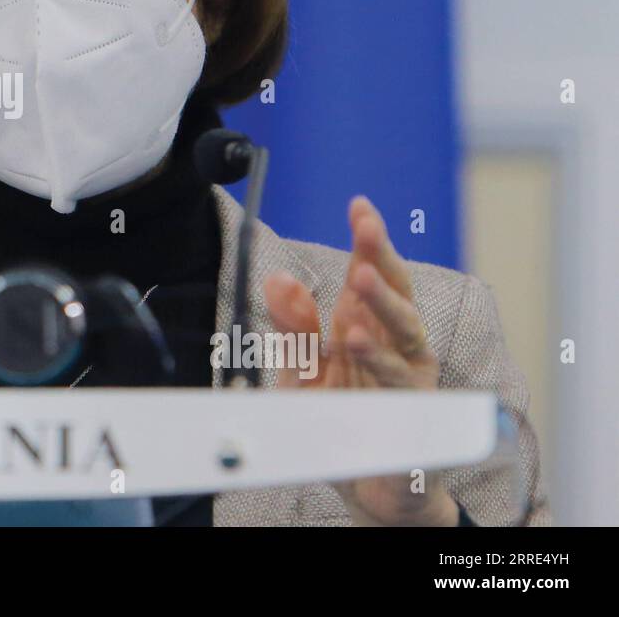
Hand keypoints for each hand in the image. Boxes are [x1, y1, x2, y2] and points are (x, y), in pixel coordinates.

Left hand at [263, 196, 457, 525]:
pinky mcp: (417, 417)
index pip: (372, 273)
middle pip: (397, 292)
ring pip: (406, 333)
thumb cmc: (341, 421)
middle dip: (382, 258)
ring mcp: (411, 379)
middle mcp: (398, 346)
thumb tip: (277, 278)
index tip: (359, 204)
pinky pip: (400, 385)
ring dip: (383, 305)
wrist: (368, 490)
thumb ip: (294, 327)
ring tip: (358, 279)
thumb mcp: (304, 371)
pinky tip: (357, 342)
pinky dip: (381, 363)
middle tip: (365, 228)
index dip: (369, 239)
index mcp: (369, 327)